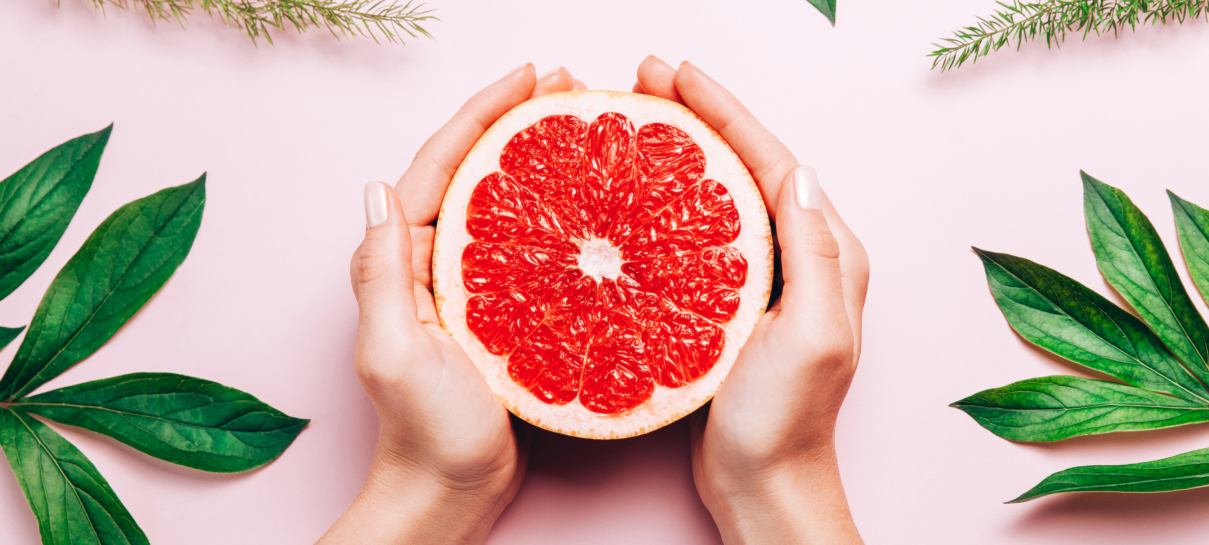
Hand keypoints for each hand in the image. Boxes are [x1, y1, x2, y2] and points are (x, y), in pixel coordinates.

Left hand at [318, 64, 584, 544]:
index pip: (439, 164)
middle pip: (472, 167)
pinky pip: (525, 239)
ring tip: (582, 122)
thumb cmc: (426, 431)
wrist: (451, 487)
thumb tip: (379, 190)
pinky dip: (553, 208)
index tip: (528, 78)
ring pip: (502, 196)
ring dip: (537, 153)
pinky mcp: (501, 304)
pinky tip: (586, 198)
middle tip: (567, 87)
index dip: (482, 113)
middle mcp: (430, 259)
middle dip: (514, 118)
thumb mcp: (396, 351)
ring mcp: (467, 280)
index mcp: (401, 258)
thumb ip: (382, 272)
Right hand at [634, 57, 869, 543]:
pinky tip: (642, 187)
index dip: (726, 112)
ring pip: (722, 191)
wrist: (764, 480)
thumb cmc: (786, 420)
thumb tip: (797, 171)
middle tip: (647, 78)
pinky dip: (673, 198)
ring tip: (641, 114)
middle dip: (701, 115)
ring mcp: (766, 277)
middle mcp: (803, 255)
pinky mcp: (731, 300)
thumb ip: (816, 253)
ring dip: (684, 147)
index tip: (679, 75)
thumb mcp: (812, 335)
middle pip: (747, 164)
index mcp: (828, 254)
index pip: (774, 161)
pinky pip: (702, 231)